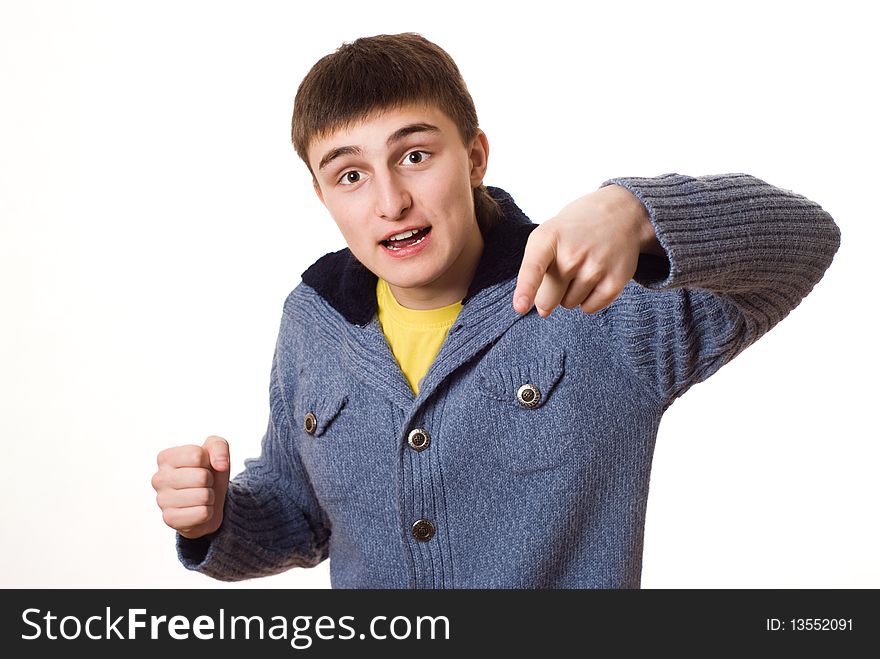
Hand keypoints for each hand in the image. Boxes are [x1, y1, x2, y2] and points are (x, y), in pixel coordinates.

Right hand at [151, 436, 229, 539]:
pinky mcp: (170, 520)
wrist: (209, 501)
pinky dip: (208, 512)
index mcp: (165, 458)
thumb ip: (219, 446)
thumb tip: (221, 465)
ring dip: (210, 496)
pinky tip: (198, 509)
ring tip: (201, 496)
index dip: (208, 461)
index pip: (197, 455)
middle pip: (201, 477)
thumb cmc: (209, 472)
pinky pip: (203, 514)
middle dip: (210, 480)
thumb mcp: (216, 451)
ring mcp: (162, 500)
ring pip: (204, 496)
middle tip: (203, 484)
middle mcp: (159, 478)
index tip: (203, 466)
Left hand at [513, 184, 662, 316]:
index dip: (526, 290)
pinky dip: (589, 299)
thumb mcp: (548, 235)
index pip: (533, 268)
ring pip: (568, 304)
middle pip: (546, 299)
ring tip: (582, 267)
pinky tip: (595, 277)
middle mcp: (572, 253)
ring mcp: (595, 267)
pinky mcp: (615, 281)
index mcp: (549, 237)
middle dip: (548, 294)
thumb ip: (535, 271)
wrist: (621, 213)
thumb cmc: (575, 229)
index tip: (520, 307)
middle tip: (563, 270)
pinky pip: (589, 308)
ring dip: (570, 293)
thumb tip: (543, 312)